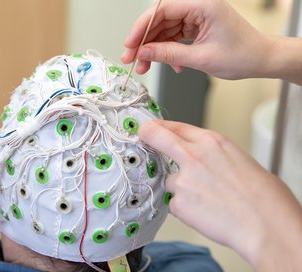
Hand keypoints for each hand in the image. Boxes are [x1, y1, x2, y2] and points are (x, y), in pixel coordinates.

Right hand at [121, 0, 270, 78]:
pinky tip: (167, 64)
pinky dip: (166, 50)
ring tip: (144, 66)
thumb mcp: (201, 58)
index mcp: (203, 4)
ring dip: (152, 48)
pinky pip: (173, 35)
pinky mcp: (196, 26)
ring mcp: (196, 16)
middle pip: (160, 19)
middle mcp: (198, 6)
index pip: (162, 10)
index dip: (142, 27)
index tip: (131, 44)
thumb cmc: (243, 55)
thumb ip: (169, 54)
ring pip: (164, 29)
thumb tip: (144, 53)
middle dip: (144, 40)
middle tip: (131, 58)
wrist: (262, 60)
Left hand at [138, 120, 301, 270]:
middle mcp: (193, 157)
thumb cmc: (263, 197)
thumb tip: (203, 160)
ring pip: (169, 180)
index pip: (177, 126)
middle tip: (143, 135)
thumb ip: (214, 156)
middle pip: (158, 138)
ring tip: (207, 200)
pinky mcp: (178, 203)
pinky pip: (174, 203)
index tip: (153, 128)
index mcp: (212, 142)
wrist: (265, 224)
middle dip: (147, 135)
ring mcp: (183, 180)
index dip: (161, 127)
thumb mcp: (239, 160)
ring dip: (181, 189)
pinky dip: (185, 209)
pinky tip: (204, 212)